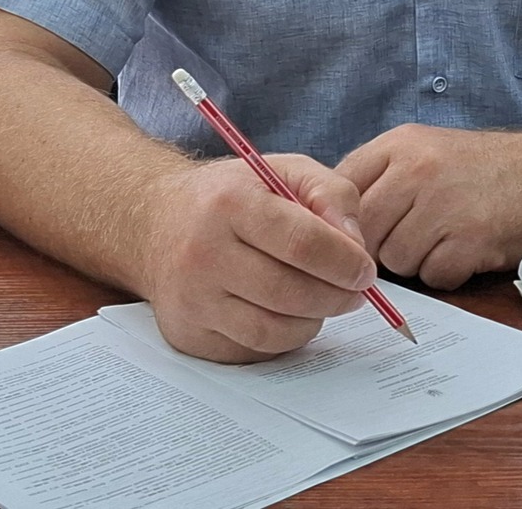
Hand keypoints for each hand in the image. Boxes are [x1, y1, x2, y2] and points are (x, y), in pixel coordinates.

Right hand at [137, 155, 377, 363]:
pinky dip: (282, 338)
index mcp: (229, 203)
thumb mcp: (282, 171)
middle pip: (290, 293)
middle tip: (355, 293)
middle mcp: (202, 252)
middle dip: (337, 297)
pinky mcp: (188, 334)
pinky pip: (253, 350)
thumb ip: (330, 193)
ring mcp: (191, 299)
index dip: (345, 262)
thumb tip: (356, 244)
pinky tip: (285, 314)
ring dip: (312, 321)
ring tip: (320, 301)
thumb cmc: (230, 196)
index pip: (302, 243)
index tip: (365, 270)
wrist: (156, 223)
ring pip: (274, 331)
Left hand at [340, 124, 521, 289]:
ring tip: (445, 239)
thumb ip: (379, 176)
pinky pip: (432, 277)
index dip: (343, 219)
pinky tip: (465, 251)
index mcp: (399, 144)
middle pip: (363, 232)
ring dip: (416, 261)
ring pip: (395, 260)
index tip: (358, 231)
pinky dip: (446, 274)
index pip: (340, 189)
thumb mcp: (425, 149)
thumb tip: (329, 219)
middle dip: (380, 245)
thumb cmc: (482, 169)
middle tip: (410, 239)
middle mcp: (417, 171)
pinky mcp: (470, 241)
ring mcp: (444, 206)